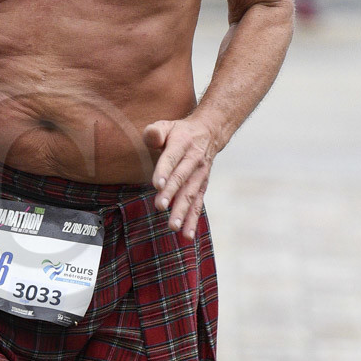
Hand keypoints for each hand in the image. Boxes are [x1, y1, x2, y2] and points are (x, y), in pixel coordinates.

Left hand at [143, 116, 220, 240]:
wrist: (209, 132)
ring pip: (190, 194)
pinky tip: (187, 235)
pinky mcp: (202, 186)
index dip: (165, 171)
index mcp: (182, 143)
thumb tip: (151, 137)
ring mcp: (200, 175)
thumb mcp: (166, 125)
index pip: (172, 158)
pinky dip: (193, 220)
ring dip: (182, 211)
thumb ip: (155, 132)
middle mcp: (194, 160)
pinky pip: (198, 204)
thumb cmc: (180, 132)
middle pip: (181, 178)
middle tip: (160, 207)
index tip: (157, 185)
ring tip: (173, 226)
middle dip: (171, 193)